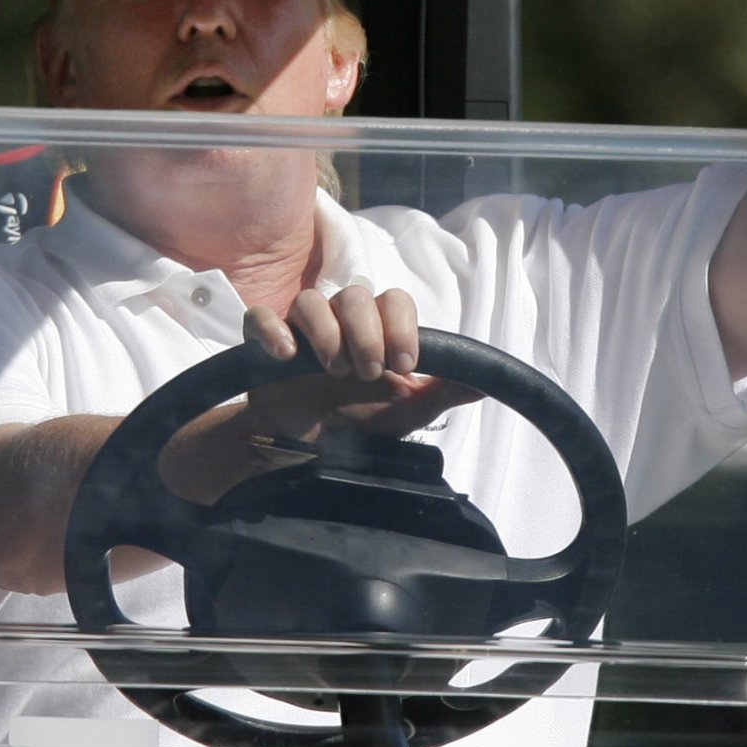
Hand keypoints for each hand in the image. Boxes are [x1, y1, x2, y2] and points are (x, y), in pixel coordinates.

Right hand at [238, 284, 475, 442]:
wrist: (305, 451)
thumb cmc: (355, 424)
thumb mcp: (404, 413)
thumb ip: (442, 394)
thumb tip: (486, 384)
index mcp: (374, 330)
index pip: (393, 300)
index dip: (401, 325)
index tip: (404, 364)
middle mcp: (339, 321)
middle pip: (355, 295)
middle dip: (367, 334)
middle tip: (367, 373)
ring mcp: (299, 330)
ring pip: (311, 302)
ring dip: (328, 334)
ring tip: (333, 371)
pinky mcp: (263, 344)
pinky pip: (260, 318)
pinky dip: (272, 330)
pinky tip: (287, 356)